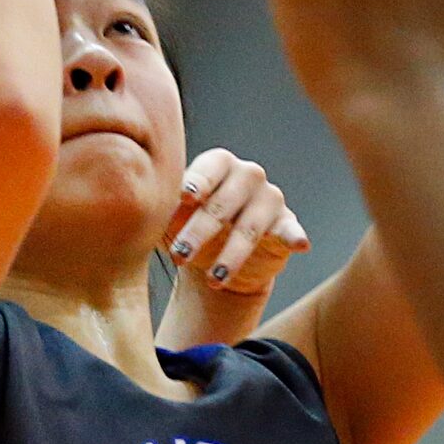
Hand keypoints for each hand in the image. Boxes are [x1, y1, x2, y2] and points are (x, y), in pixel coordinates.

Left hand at [163, 147, 309, 294]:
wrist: (216, 256)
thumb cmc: (187, 226)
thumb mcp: (171, 218)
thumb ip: (163, 209)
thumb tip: (144, 210)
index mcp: (217, 164)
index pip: (208, 168)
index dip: (196, 182)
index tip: (184, 197)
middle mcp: (247, 175)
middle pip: (222, 204)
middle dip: (199, 231)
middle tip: (179, 255)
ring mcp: (269, 199)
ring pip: (249, 227)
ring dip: (230, 255)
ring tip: (213, 279)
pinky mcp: (286, 224)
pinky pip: (290, 230)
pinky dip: (294, 236)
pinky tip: (300, 244)